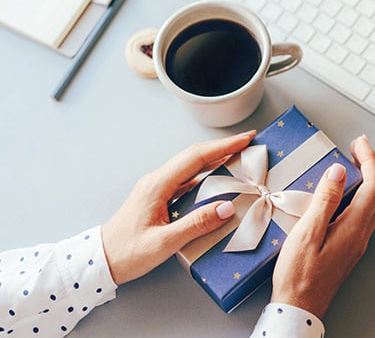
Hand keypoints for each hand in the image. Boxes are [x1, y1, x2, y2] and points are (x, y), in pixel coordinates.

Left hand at [101, 130, 255, 284]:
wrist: (100, 261)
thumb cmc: (127, 252)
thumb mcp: (164, 242)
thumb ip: (196, 224)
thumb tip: (227, 207)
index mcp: (158, 185)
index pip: (196, 157)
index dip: (224, 147)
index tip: (245, 139)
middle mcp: (157, 180)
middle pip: (194, 155)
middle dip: (223, 146)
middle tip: (247, 142)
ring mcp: (157, 187)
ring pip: (191, 166)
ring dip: (215, 158)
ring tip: (238, 157)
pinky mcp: (158, 197)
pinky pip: (186, 179)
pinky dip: (205, 174)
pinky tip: (217, 179)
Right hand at [271, 135, 374, 317]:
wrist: (300, 307)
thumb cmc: (298, 275)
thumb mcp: (307, 234)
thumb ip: (325, 201)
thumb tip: (338, 172)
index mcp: (353, 228)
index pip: (373, 185)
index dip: (369, 160)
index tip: (359, 143)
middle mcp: (361, 234)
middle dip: (372, 166)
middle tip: (357, 148)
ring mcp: (356, 242)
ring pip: (374, 204)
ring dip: (368, 179)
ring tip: (352, 164)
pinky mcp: (349, 247)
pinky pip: (363, 214)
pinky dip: (360, 194)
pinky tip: (344, 192)